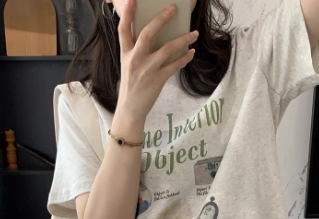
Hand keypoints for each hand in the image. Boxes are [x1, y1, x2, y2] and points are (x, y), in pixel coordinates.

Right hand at [117, 0, 197, 122]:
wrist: (130, 109)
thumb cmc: (130, 86)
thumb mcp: (128, 66)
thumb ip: (135, 50)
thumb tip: (149, 36)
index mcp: (125, 54)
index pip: (123, 29)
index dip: (127, 13)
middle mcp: (135, 60)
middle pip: (147, 33)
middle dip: (161, 18)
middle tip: (173, 8)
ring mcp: (147, 70)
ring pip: (167, 48)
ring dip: (183, 40)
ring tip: (194, 33)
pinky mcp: (158, 80)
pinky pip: (174, 65)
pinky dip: (185, 58)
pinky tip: (191, 53)